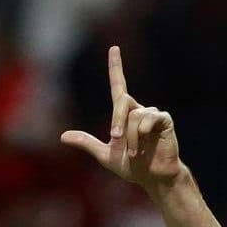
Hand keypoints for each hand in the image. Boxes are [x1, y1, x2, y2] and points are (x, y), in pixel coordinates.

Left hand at [59, 45, 181, 190]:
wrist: (153, 178)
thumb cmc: (132, 167)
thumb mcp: (105, 155)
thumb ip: (87, 143)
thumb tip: (63, 136)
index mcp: (124, 115)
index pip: (118, 86)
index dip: (116, 67)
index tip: (114, 48)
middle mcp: (138, 109)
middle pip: (122, 101)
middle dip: (116, 120)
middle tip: (115, 139)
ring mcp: (152, 114)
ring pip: (134, 116)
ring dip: (131, 138)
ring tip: (135, 153)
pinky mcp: (164, 120)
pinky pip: (147, 119)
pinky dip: (140, 134)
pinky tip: (145, 146)